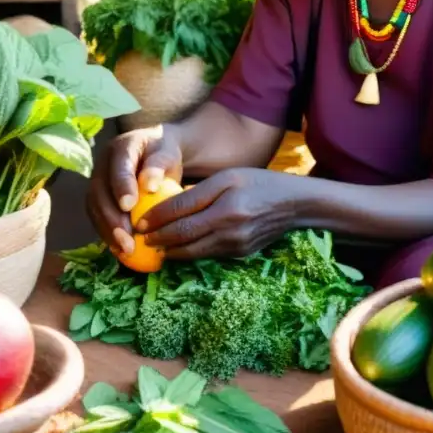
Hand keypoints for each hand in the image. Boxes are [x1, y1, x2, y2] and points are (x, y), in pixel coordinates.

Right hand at [86, 125, 182, 255]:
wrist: (153, 154)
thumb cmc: (162, 155)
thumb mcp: (167, 154)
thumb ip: (159, 165)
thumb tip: (150, 185)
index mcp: (122, 148)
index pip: (118, 166)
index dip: (121, 186)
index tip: (128, 206)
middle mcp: (103, 164)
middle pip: (100, 192)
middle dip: (112, 218)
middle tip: (128, 240)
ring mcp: (97, 181)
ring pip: (95, 207)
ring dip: (108, 231)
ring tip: (125, 250)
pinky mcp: (97, 198)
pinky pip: (98, 217)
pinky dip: (108, 234)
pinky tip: (120, 250)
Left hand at [140, 168, 302, 258]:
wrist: (294, 204)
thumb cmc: (258, 182)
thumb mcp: (228, 177)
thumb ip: (198, 191)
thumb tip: (167, 204)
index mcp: (226, 206)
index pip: (182, 215)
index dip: (156, 220)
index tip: (139, 223)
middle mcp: (229, 229)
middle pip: (184, 239)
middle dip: (158, 240)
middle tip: (140, 239)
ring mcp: (235, 246)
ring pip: (194, 252)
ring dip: (171, 251)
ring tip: (155, 246)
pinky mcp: (239, 254)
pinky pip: (208, 254)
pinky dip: (190, 252)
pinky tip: (178, 248)